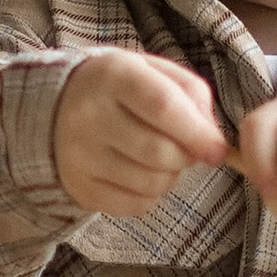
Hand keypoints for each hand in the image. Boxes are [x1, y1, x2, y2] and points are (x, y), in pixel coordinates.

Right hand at [53, 48, 231, 216]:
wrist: (58, 106)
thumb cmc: (122, 88)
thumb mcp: (155, 71)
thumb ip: (192, 96)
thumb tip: (213, 143)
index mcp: (113, 75)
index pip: (163, 106)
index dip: (197, 133)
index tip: (218, 150)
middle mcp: (88, 114)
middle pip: (160, 152)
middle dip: (186, 156)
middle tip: (183, 147)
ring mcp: (79, 155)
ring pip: (151, 184)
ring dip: (170, 176)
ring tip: (159, 158)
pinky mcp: (79, 187)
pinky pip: (135, 205)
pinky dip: (150, 194)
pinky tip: (140, 173)